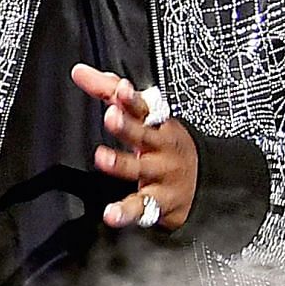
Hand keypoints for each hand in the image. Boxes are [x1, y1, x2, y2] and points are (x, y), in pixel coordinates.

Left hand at [69, 63, 197, 230]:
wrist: (205, 182)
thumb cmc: (164, 142)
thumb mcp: (142, 114)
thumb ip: (108, 91)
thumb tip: (79, 71)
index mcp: (157, 123)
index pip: (143, 107)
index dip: (132, 99)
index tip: (121, 91)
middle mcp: (160, 148)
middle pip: (143, 134)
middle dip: (128, 126)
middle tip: (111, 116)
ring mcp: (160, 175)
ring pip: (140, 169)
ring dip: (121, 164)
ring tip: (103, 158)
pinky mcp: (158, 202)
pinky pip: (141, 207)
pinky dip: (126, 211)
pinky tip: (111, 214)